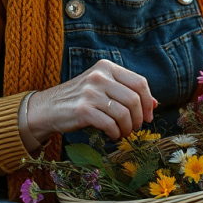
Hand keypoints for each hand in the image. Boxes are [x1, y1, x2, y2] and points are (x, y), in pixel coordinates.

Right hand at [27, 60, 157, 142]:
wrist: (47, 108)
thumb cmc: (79, 98)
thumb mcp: (102, 88)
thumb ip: (127, 92)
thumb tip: (155, 104)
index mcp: (106, 67)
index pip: (139, 82)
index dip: (148, 101)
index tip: (148, 116)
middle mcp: (99, 76)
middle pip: (134, 99)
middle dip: (138, 118)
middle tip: (134, 128)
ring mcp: (90, 92)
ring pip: (124, 113)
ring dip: (127, 128)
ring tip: (123, 133)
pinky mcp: (83, 109)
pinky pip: (110, 124)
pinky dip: (115, 133)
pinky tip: (112, 135)